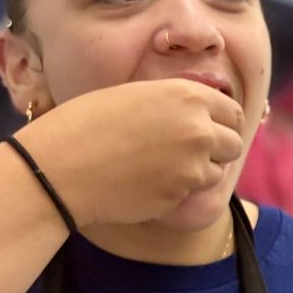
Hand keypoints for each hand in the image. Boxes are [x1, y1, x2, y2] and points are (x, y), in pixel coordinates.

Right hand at [17, 80, 245, 226]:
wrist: (59, 167)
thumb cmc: (84, 124)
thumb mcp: (135, 95)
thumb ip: (174, 104)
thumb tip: (200, 116)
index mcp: (188, 96)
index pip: (232, 112)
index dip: (222, 122)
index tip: (210, 129)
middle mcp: (198, 130)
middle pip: (234, 144)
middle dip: (217, 149)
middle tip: (189, 152)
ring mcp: (192, 167)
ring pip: (217, 172)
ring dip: (199, 172)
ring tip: (162, 166)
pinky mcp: (180, 197)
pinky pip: (191, 194)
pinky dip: (177, 191)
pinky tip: (147, 182)